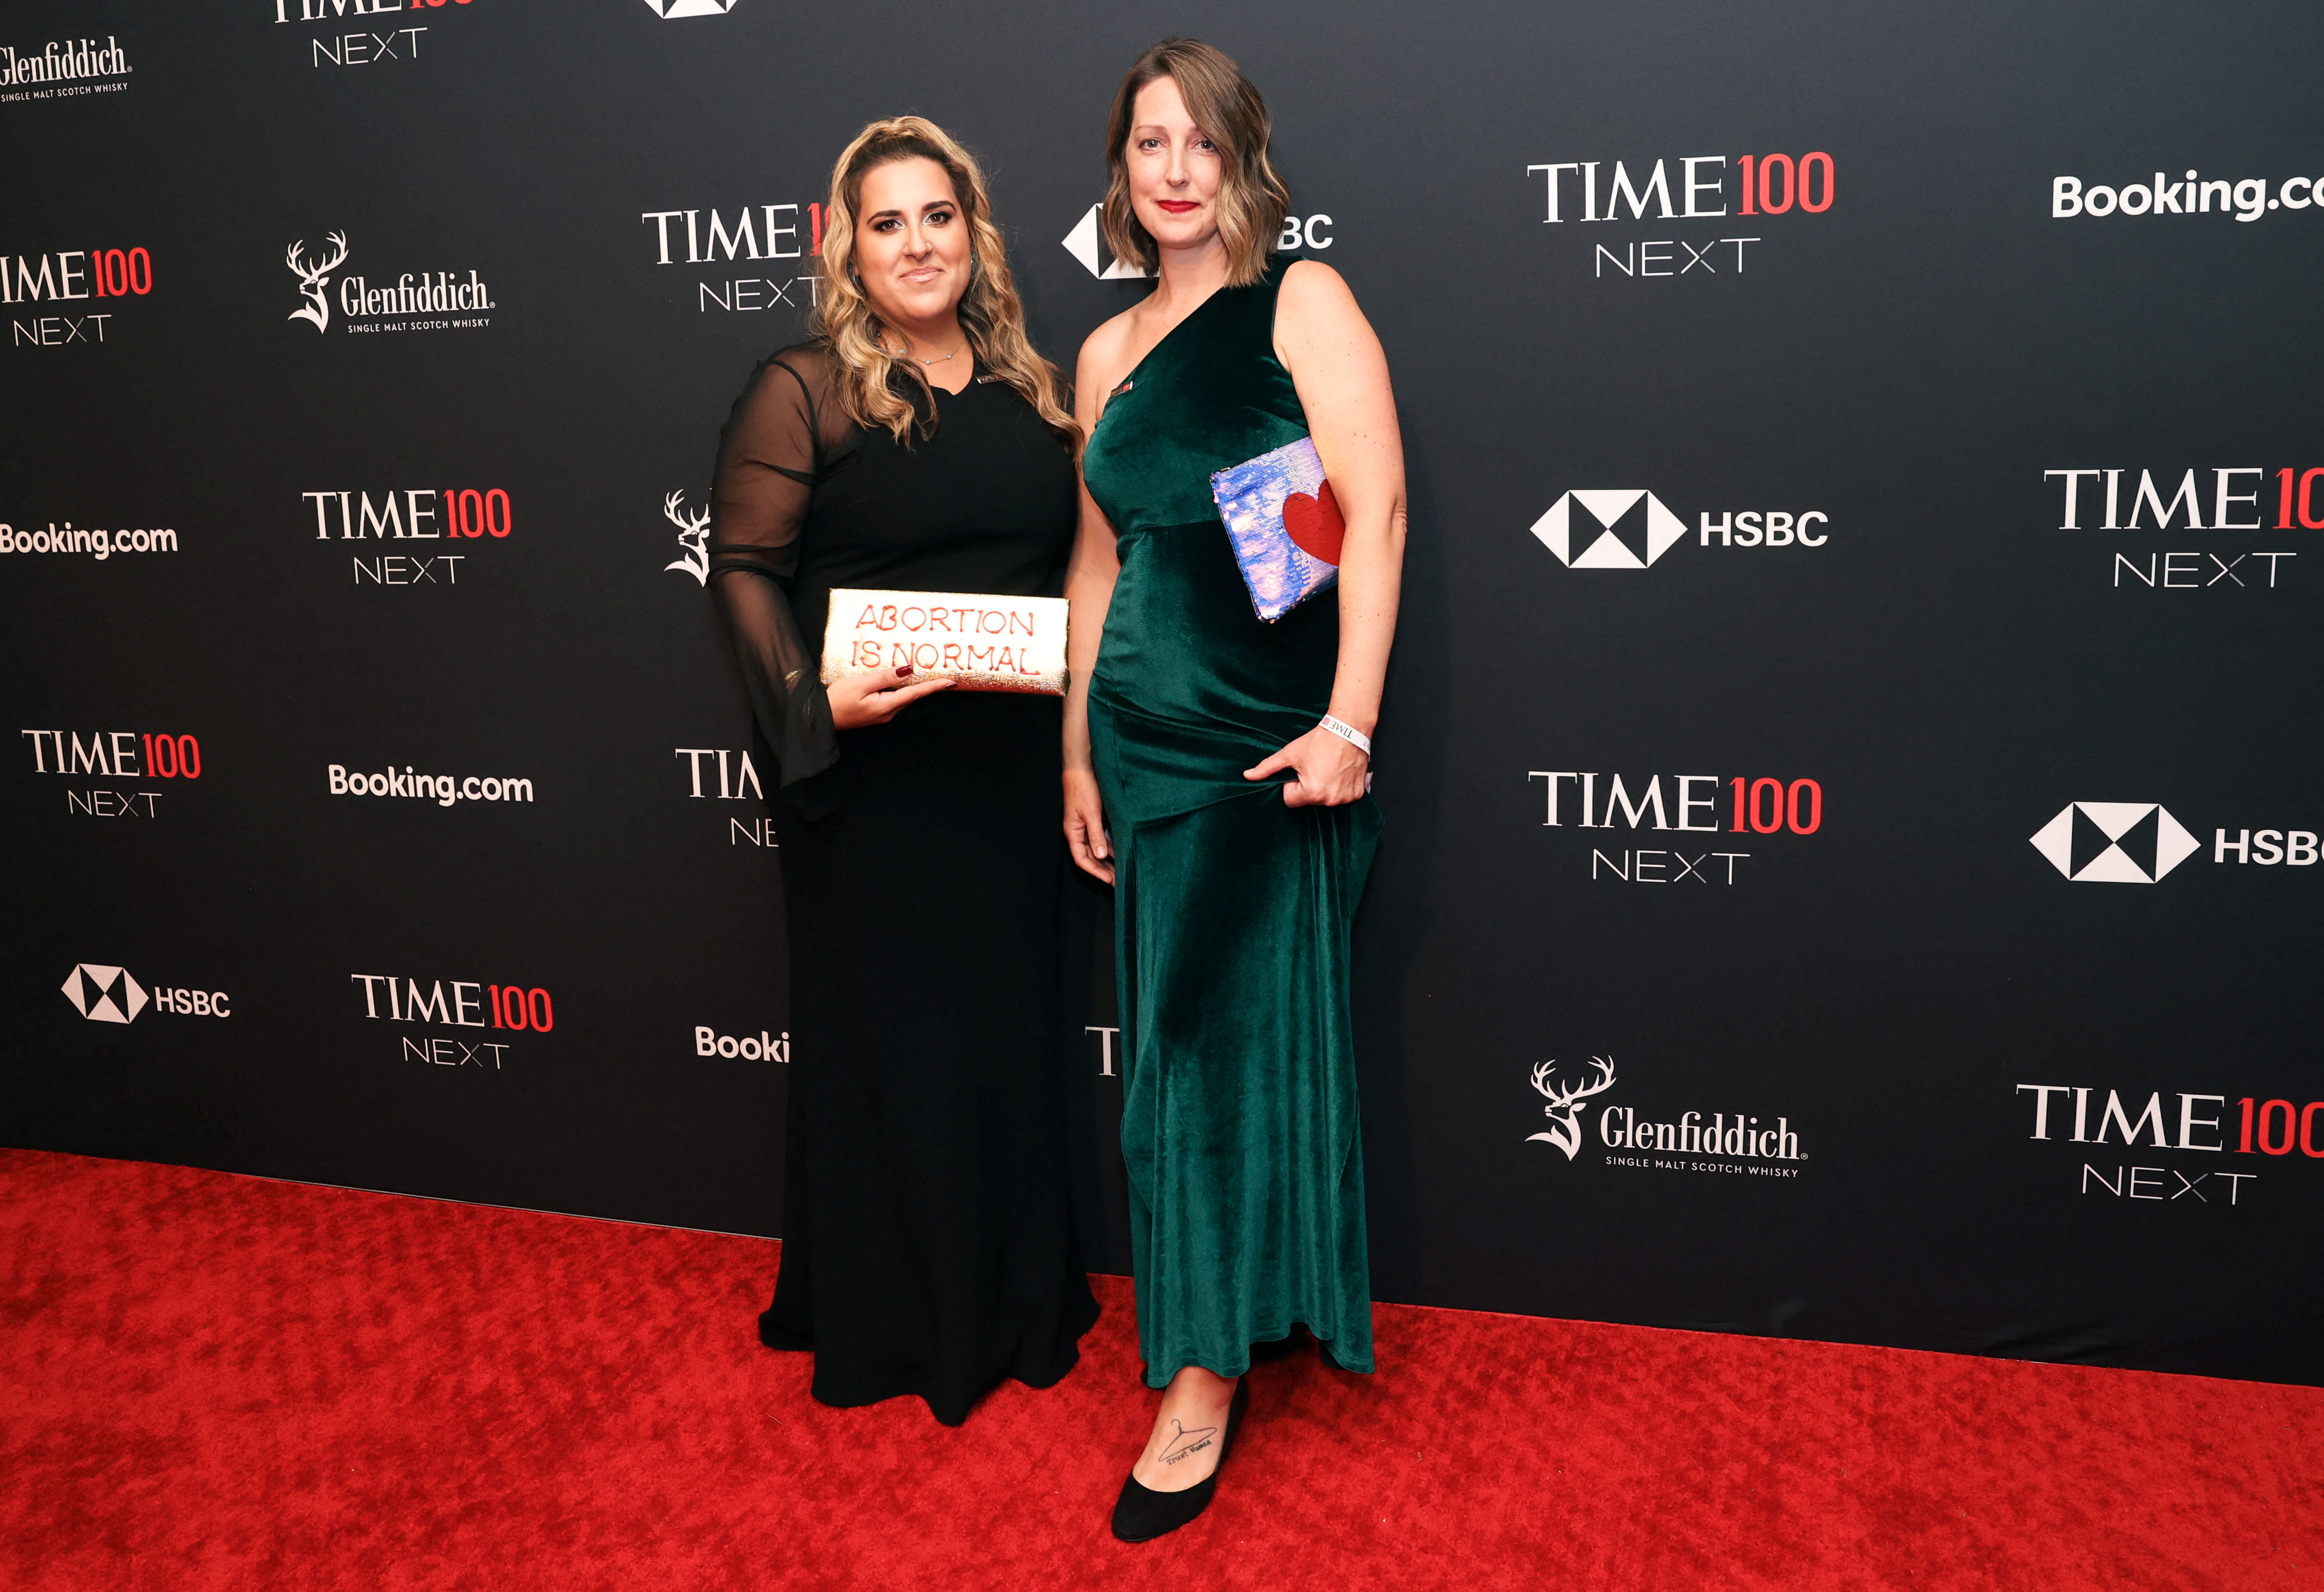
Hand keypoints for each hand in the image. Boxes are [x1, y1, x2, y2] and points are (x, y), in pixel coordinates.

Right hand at [828, 664, 953, 729]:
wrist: (820, 718)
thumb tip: (907, 671)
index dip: (934, 687)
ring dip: (913, 688)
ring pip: (901, 698)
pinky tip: (900, 683)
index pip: (916, 694)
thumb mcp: (861, 685)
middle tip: (943, 677)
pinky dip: (900, 690)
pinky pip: (892, 699)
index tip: (951, 683)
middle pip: (911, 696)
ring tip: (926, 677)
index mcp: (887, 706)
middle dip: (927, 687)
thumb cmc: (837, 700)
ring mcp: (881, 715)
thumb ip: (885, 677)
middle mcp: (888, 713)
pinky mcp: (873, 713)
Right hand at [1063, 766, 1114, 883]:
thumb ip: (1096, 835)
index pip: (1082, 859)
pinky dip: (1110, 846)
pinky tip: (1120, 852)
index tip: (1109, 880)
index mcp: (1073, 832)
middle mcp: (1078, 831)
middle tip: (1118, 881)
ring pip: (1096, 848)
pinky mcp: (1093, 819)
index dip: (1095, 871)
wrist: (1082, 768)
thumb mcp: (1091, 813)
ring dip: (1108, 860)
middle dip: (1103, 869)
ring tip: (1121, 870)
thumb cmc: (1083, 788)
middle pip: (1090, 856)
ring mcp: (1086, 826)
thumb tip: (1101, 855)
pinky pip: (1101, 837)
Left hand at [1244, 726, 1369, 806]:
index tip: (1299, 771)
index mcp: (1311, 792)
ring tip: (1328, 769)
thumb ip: (1267, 767)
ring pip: (1325, 800)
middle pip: (1308, 801)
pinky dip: (1339, 788)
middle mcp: (1329, 800)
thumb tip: (1246, 775)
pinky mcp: (1356, 794)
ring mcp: (1345, 798)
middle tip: (1315, 768)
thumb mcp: (1289, 754)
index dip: (1291, 785)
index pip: (1290, 800)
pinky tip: (1339, 773)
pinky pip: (1341, 797)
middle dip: (1308, 787)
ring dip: (1323, 788)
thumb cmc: (1318, 741)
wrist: (1348, 730)